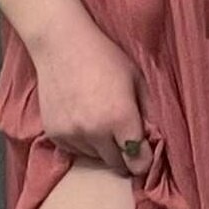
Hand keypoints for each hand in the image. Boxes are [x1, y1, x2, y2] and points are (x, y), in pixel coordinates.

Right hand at [30, 14, 152, 176]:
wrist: (61, 43)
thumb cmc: (103, 55)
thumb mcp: (135, 77)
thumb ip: (148, 110)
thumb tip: (153, 136)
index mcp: (121, 118)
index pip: (138, 163)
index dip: (143, 161)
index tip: (144, 156)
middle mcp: (96, 132)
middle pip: (117, 165)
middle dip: (123, 155)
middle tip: (122, 135)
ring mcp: (73, 135)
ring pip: (95, 158)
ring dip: (101, 147)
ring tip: (98, 118)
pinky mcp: (55, 135)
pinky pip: (75, 150)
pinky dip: (81, 141)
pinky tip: (81, 116)